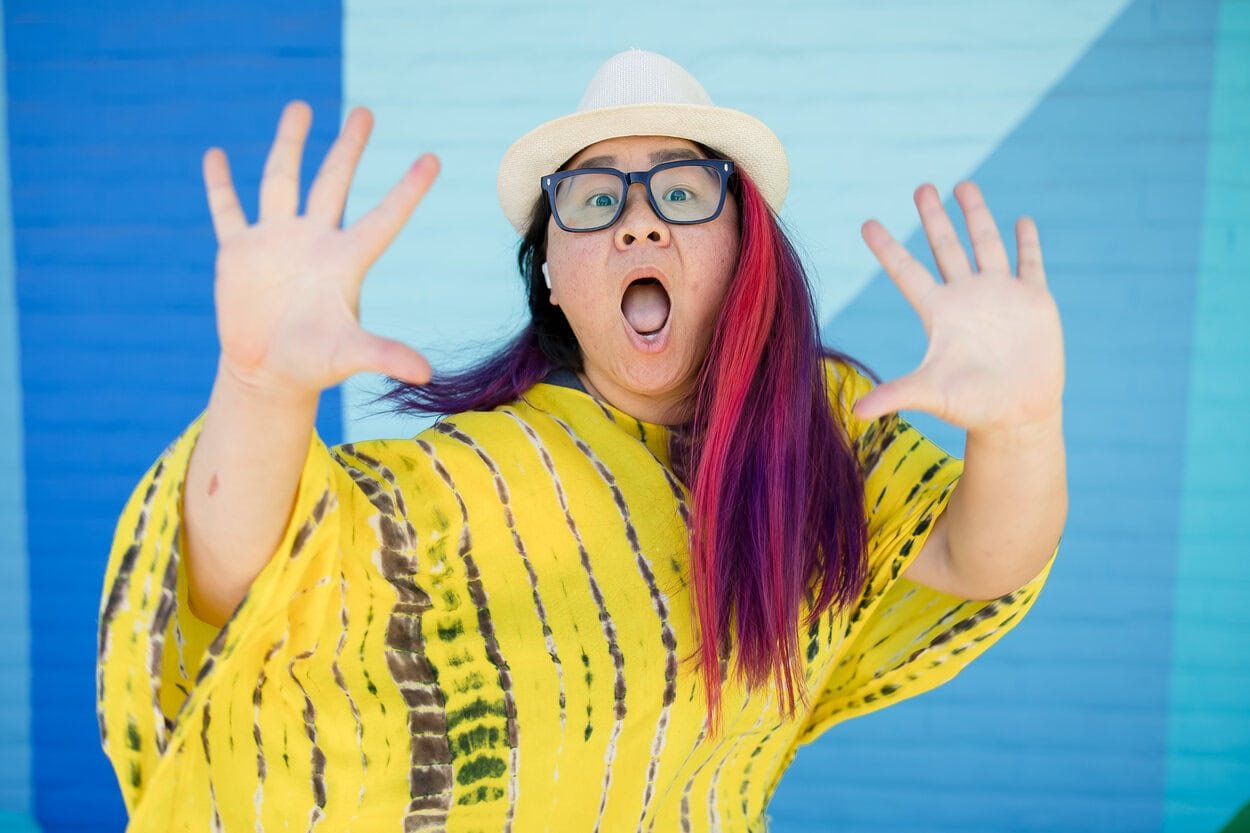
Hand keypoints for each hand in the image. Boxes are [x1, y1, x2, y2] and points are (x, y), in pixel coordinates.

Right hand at [202, 100, 438, 400]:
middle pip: (332, 183)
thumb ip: (384, 355)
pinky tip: (214, 156)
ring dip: (289, 144)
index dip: (408, 190)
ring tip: (300, 106)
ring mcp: (275, 241)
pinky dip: (219, 185)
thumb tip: (426, 375)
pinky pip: (227, 210)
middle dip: (347, 148)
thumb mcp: (349, 356)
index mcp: (345, 261)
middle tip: (365, 111)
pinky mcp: (238, 253)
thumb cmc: (315, 364)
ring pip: (281, 181)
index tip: (433, 158)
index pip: (384, 218)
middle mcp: (314, 241)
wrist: (268, 373)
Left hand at [851, 181, 1064, 435]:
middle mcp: (966, 297)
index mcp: (939, 312)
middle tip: (921, 187)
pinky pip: (1029, 263)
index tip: (866, 223)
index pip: (906, 271)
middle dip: (934, 217)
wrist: (1017, 415)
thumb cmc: (971, 406)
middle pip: (945, 247)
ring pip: (985, 244)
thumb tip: (855, 411)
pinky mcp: (1034, 301)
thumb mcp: (932, 394)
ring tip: (963, 185)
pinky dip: (1026, 242)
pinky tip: (1020, 220)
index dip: (886, 247)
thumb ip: (895, 395)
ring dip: (976, 215)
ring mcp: (1001, 295)